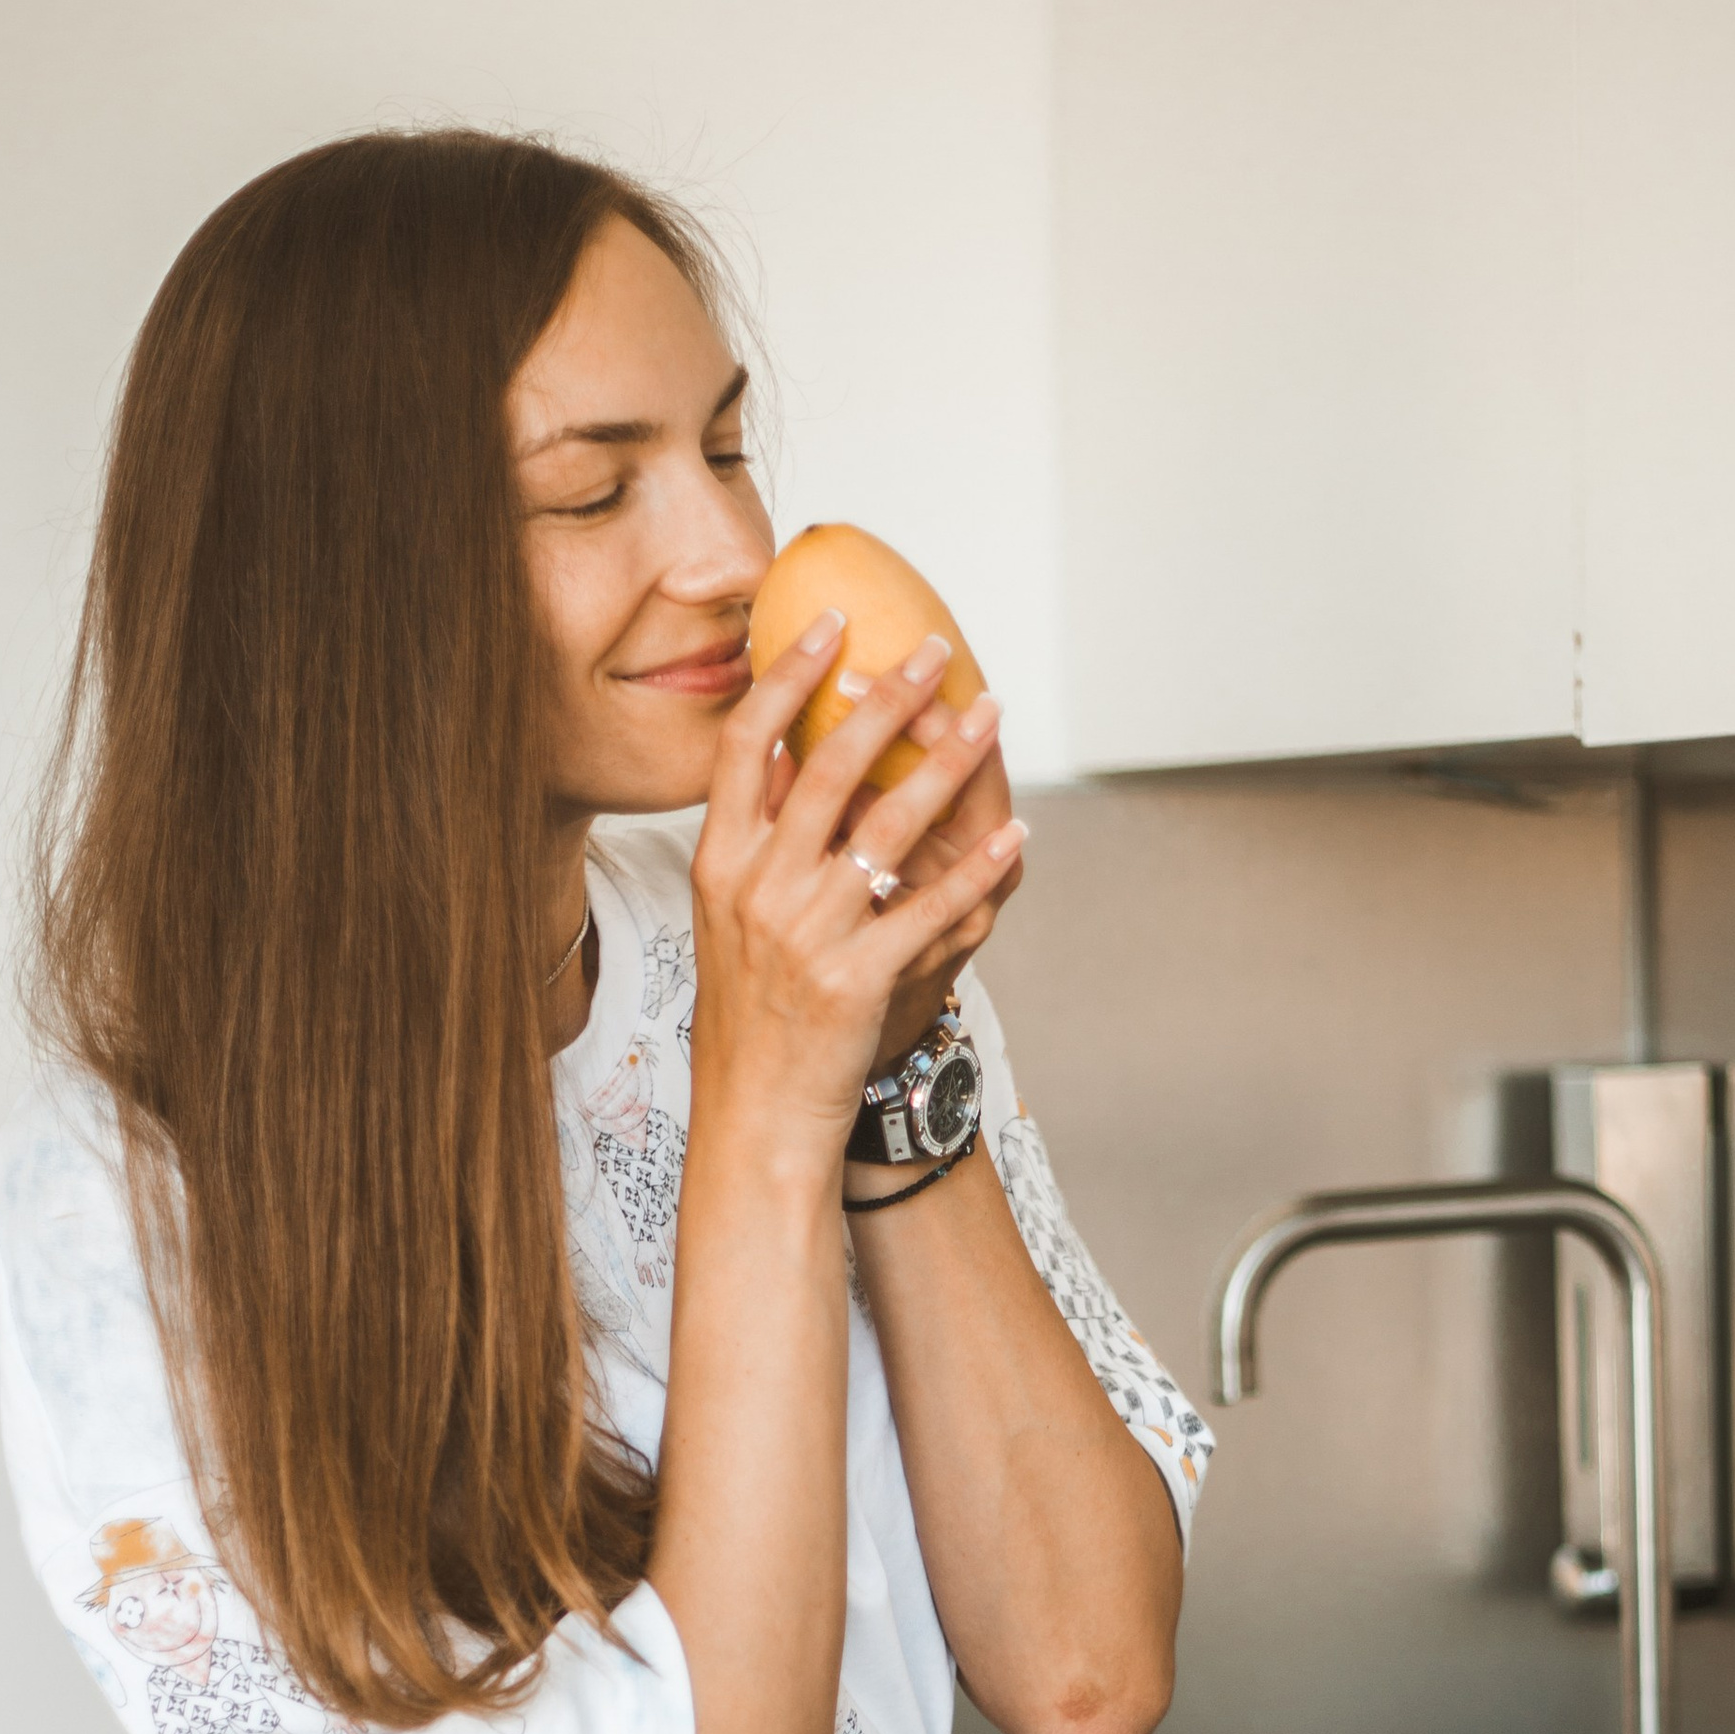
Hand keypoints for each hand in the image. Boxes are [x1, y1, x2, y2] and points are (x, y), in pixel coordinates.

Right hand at [686, 618, 1020, 1166]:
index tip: (830, 623)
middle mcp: (758, 887)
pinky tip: (1016, 836)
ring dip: (948, 762)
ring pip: (888, 824)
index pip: (747, 744)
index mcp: (719, 861)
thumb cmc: (750, 1008)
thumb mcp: (729, 915)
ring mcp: (807, 932)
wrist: (754, 1110)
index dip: (787, 676)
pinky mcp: (856, 978)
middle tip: (936, 651)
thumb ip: (756, 836)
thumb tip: (787, 750)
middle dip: (889, 696)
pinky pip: (931, 910)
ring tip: (989, 716)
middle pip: (829, 765)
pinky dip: (978, 869)